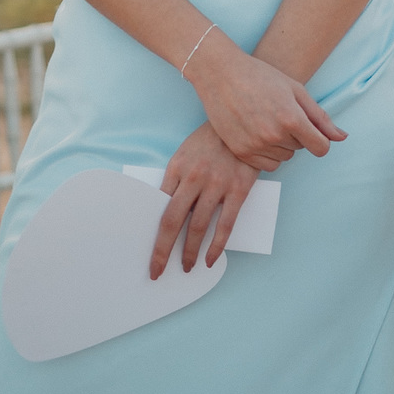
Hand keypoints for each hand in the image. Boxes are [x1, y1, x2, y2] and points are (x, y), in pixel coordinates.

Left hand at [149, 124, 257, 277]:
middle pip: (173, 222)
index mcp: (177, 167)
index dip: (153, 234)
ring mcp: (217, 184)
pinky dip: (217, 246)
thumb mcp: (185, 153)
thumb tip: (164, 213)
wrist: (243, 122)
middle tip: (158, 271)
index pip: (159, 208)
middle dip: (163, 251)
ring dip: (190, 252)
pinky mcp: (239, 189)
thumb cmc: (210, 140)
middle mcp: (194, 177)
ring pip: (198, 227)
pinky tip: (210, 259)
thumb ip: (176, 180)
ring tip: (186, 267)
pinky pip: (225, 225)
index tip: (149, 253)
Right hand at [187, 34, 345, 171]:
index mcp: (291, 118)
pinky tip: (257, 131)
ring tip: (266, 119)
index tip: (312, 130)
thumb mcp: (295, 89)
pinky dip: (267, 153)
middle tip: (279, 112)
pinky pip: (267, 165)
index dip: (321, 139)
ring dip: (281, 144)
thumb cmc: (260, 76)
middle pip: (300, 149)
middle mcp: (274, 135)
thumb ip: (320, 116)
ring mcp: (255, 145)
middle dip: (296, 134)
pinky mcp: (241, 152)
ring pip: (284, 157)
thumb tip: (342, 137)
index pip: (321, 147)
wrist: (221, 74)